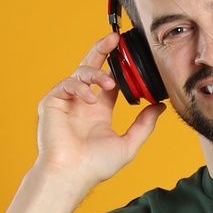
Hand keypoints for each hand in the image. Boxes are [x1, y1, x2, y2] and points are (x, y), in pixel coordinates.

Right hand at [35, 34, 162, 186]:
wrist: (71, 174)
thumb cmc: (95, 166)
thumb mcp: (128, 143)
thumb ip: (144, 124)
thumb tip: (160, 106)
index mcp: (99, 111)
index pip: (109, 81)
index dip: (119, 68)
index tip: (130, 55)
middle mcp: (82, 103)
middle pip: (91, 67)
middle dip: (102, 50)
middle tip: (115, 37)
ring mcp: (67, 101)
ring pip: (80, 72)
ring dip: (97, 73)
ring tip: (109, 83)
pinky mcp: (52, 102)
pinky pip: (67, 84)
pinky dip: (80, 87)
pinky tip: (90, 99)